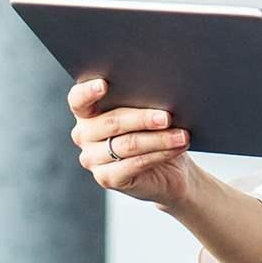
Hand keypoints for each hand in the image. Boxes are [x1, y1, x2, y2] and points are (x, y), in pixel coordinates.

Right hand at [68, 76, 195, 208]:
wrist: (169, 169)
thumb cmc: (157, 130)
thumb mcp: (150, 111)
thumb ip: (146, 99)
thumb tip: (163, 91)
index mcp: (88, 112)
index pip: (78, 99)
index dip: (88, 92)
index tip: (104, 84)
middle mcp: (84, 134)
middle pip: (112, 122)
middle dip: (143, 118)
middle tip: (167, 117)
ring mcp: (92, 158)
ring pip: (127, 144)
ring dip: (159, 139)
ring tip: (182, 134)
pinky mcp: (107, 178)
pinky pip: (135, 163)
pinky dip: (160, 154)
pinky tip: (177, 147)